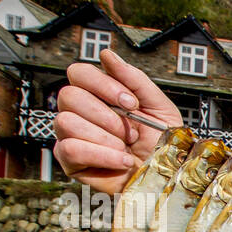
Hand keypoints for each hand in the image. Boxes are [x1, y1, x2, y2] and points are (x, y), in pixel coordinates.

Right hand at [52, 49, 183, 194]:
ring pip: (67, 122)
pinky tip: (121, 160)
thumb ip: (134, 79)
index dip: (103, 85)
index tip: (130, 102)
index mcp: (98, 95)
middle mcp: (80, 112)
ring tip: (125, 149)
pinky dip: (100, 155)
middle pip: (68, 96)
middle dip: (106, 115)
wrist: (165, 176)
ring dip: (105, 137)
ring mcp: (71, 136)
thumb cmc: (160, 143)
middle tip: (130, 132)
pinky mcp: (70, 161)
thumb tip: (107, 55)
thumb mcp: (159, 107)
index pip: (79, 73)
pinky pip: (69, 149)